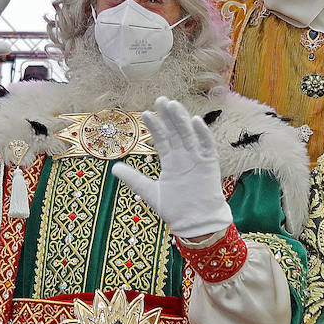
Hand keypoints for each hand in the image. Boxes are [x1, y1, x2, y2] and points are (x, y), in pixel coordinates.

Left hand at [112, 97, 230, 238]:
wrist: (195, 224)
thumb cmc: (175, 209)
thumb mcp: (150, 192)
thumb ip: (133, 179)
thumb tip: (114, 168)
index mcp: (171, 161)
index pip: (162, 139)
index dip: (155, 126)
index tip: (146, 113)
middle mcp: (184, 157)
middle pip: (175, 132)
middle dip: (168, 116)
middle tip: (161, 99)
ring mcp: (197, 159)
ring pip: (189, 134)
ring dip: (182, 120)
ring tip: (173, 105)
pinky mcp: (209, 164)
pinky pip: (206, 146)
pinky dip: (202, 133)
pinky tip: (195, 120)